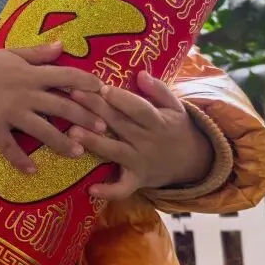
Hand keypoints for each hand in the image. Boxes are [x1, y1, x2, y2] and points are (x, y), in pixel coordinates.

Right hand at [0, 41, 106, 172]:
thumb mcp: (12, 54)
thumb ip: (38, 53)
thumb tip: (63, 45)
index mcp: (30, 74)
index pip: (65, 75)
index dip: (86, 82)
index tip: (104, 91)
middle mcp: (23, 93)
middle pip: (60, 106)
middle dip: (83, 117)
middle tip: (102, 128)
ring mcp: (8, 112)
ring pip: (41, 129)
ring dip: (61, 142)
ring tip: (78, 152)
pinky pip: (9, 147)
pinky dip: (20, 160)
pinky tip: (33, 170)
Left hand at [67, 71, 214, 199]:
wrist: (192, 162)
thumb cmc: (174, 127)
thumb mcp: (175, 107)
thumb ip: (159, 90)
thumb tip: (140, 73)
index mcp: (158, 121)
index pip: (139, 108)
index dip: (121, 98)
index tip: (101, 87)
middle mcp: (149, 141)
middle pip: (120, 124)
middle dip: (96, 110)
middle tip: (72, 96)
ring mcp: (141, 161)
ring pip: (115, 151)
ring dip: (94, 142)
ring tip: (71, 132)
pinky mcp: (137, 180)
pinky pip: (123, 188)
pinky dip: (109, 191)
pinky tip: (91, 189)